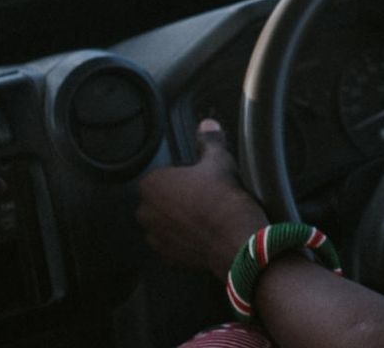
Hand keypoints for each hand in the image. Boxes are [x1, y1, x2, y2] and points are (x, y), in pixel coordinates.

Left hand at [136, 118, 269, 276]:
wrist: (236, 239)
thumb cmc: (224, 198)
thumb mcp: (219, 161)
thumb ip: (209, 140)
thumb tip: (208, 126)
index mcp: (152, 184)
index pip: (161, 176)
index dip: (181, 177)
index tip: (198, 180)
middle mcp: (146, 212)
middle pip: (159, 200)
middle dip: (176, 200)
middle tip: (202, 197)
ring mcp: (155, 237)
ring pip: (165, 223)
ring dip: (178, 221)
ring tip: (204, 217)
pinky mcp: (167, 257)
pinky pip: (172, 244)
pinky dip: (184, 241)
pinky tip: (204, 234)